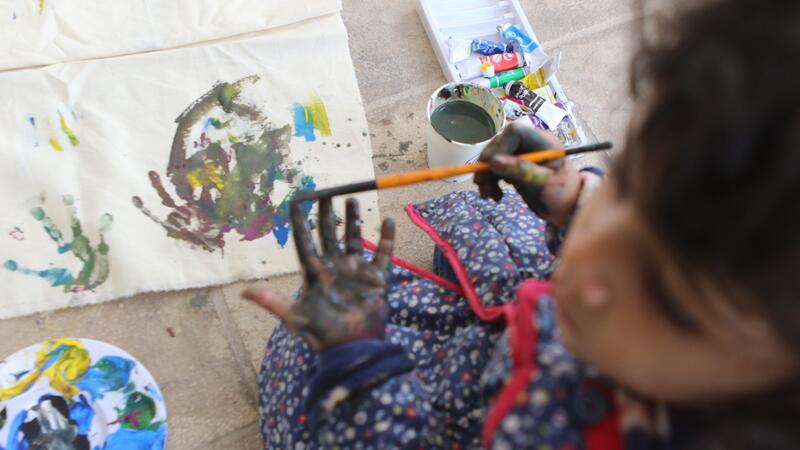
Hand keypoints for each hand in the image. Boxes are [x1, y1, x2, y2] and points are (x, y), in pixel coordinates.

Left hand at [243, 197, 394, 351]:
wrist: (353, 347)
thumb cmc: (322, 332)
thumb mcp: (294, 316)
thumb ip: (271, 301)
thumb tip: (243, 292)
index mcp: (315, 272)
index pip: (306, 240)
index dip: (301, 221)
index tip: (298, 201)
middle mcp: (336, 266)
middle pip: (330, 234)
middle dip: (328, 214)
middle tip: (327, 193)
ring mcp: (357, 270)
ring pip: (355, 238)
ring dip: (354, 219)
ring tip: (352, 199)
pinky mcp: (378, 278)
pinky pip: (384, 253)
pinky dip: (387, 237)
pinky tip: (388, 220)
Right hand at [473, 122, 581, 226]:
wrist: (565, 206)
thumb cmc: (561, 193)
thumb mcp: (544, 183)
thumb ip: (521, 170)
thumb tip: (494, 161)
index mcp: (542, 141)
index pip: (514, 132)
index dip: (500, 147)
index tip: (492, 167)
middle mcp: (529, 143)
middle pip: (499, 143)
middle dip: (487, 165)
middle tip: (482, 186)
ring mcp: (520, 153)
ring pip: (493, 156)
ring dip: (485, 175)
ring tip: (487, 195)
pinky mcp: (513, 164)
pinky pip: (494, 167)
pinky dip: (490, 180)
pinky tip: (494, 195)